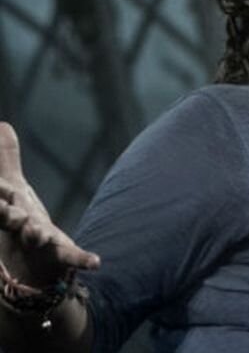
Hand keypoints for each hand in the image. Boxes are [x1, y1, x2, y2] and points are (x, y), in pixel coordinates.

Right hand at [0, 122, 99, 288]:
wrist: (28, 267)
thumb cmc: (18, 221)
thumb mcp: (11, 188)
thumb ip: (6, 159)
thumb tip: (2, 124)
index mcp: (6, 210)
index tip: (3, 193)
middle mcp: (17, 228)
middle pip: (8, 220)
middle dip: (5, 216)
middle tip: (11, 214)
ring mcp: (38, 244)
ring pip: (35, 240)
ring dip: (36, 236)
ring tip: (37, 235)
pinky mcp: (59, 257)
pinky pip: (71, 259)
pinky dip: (82, 260)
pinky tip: (96, 262)